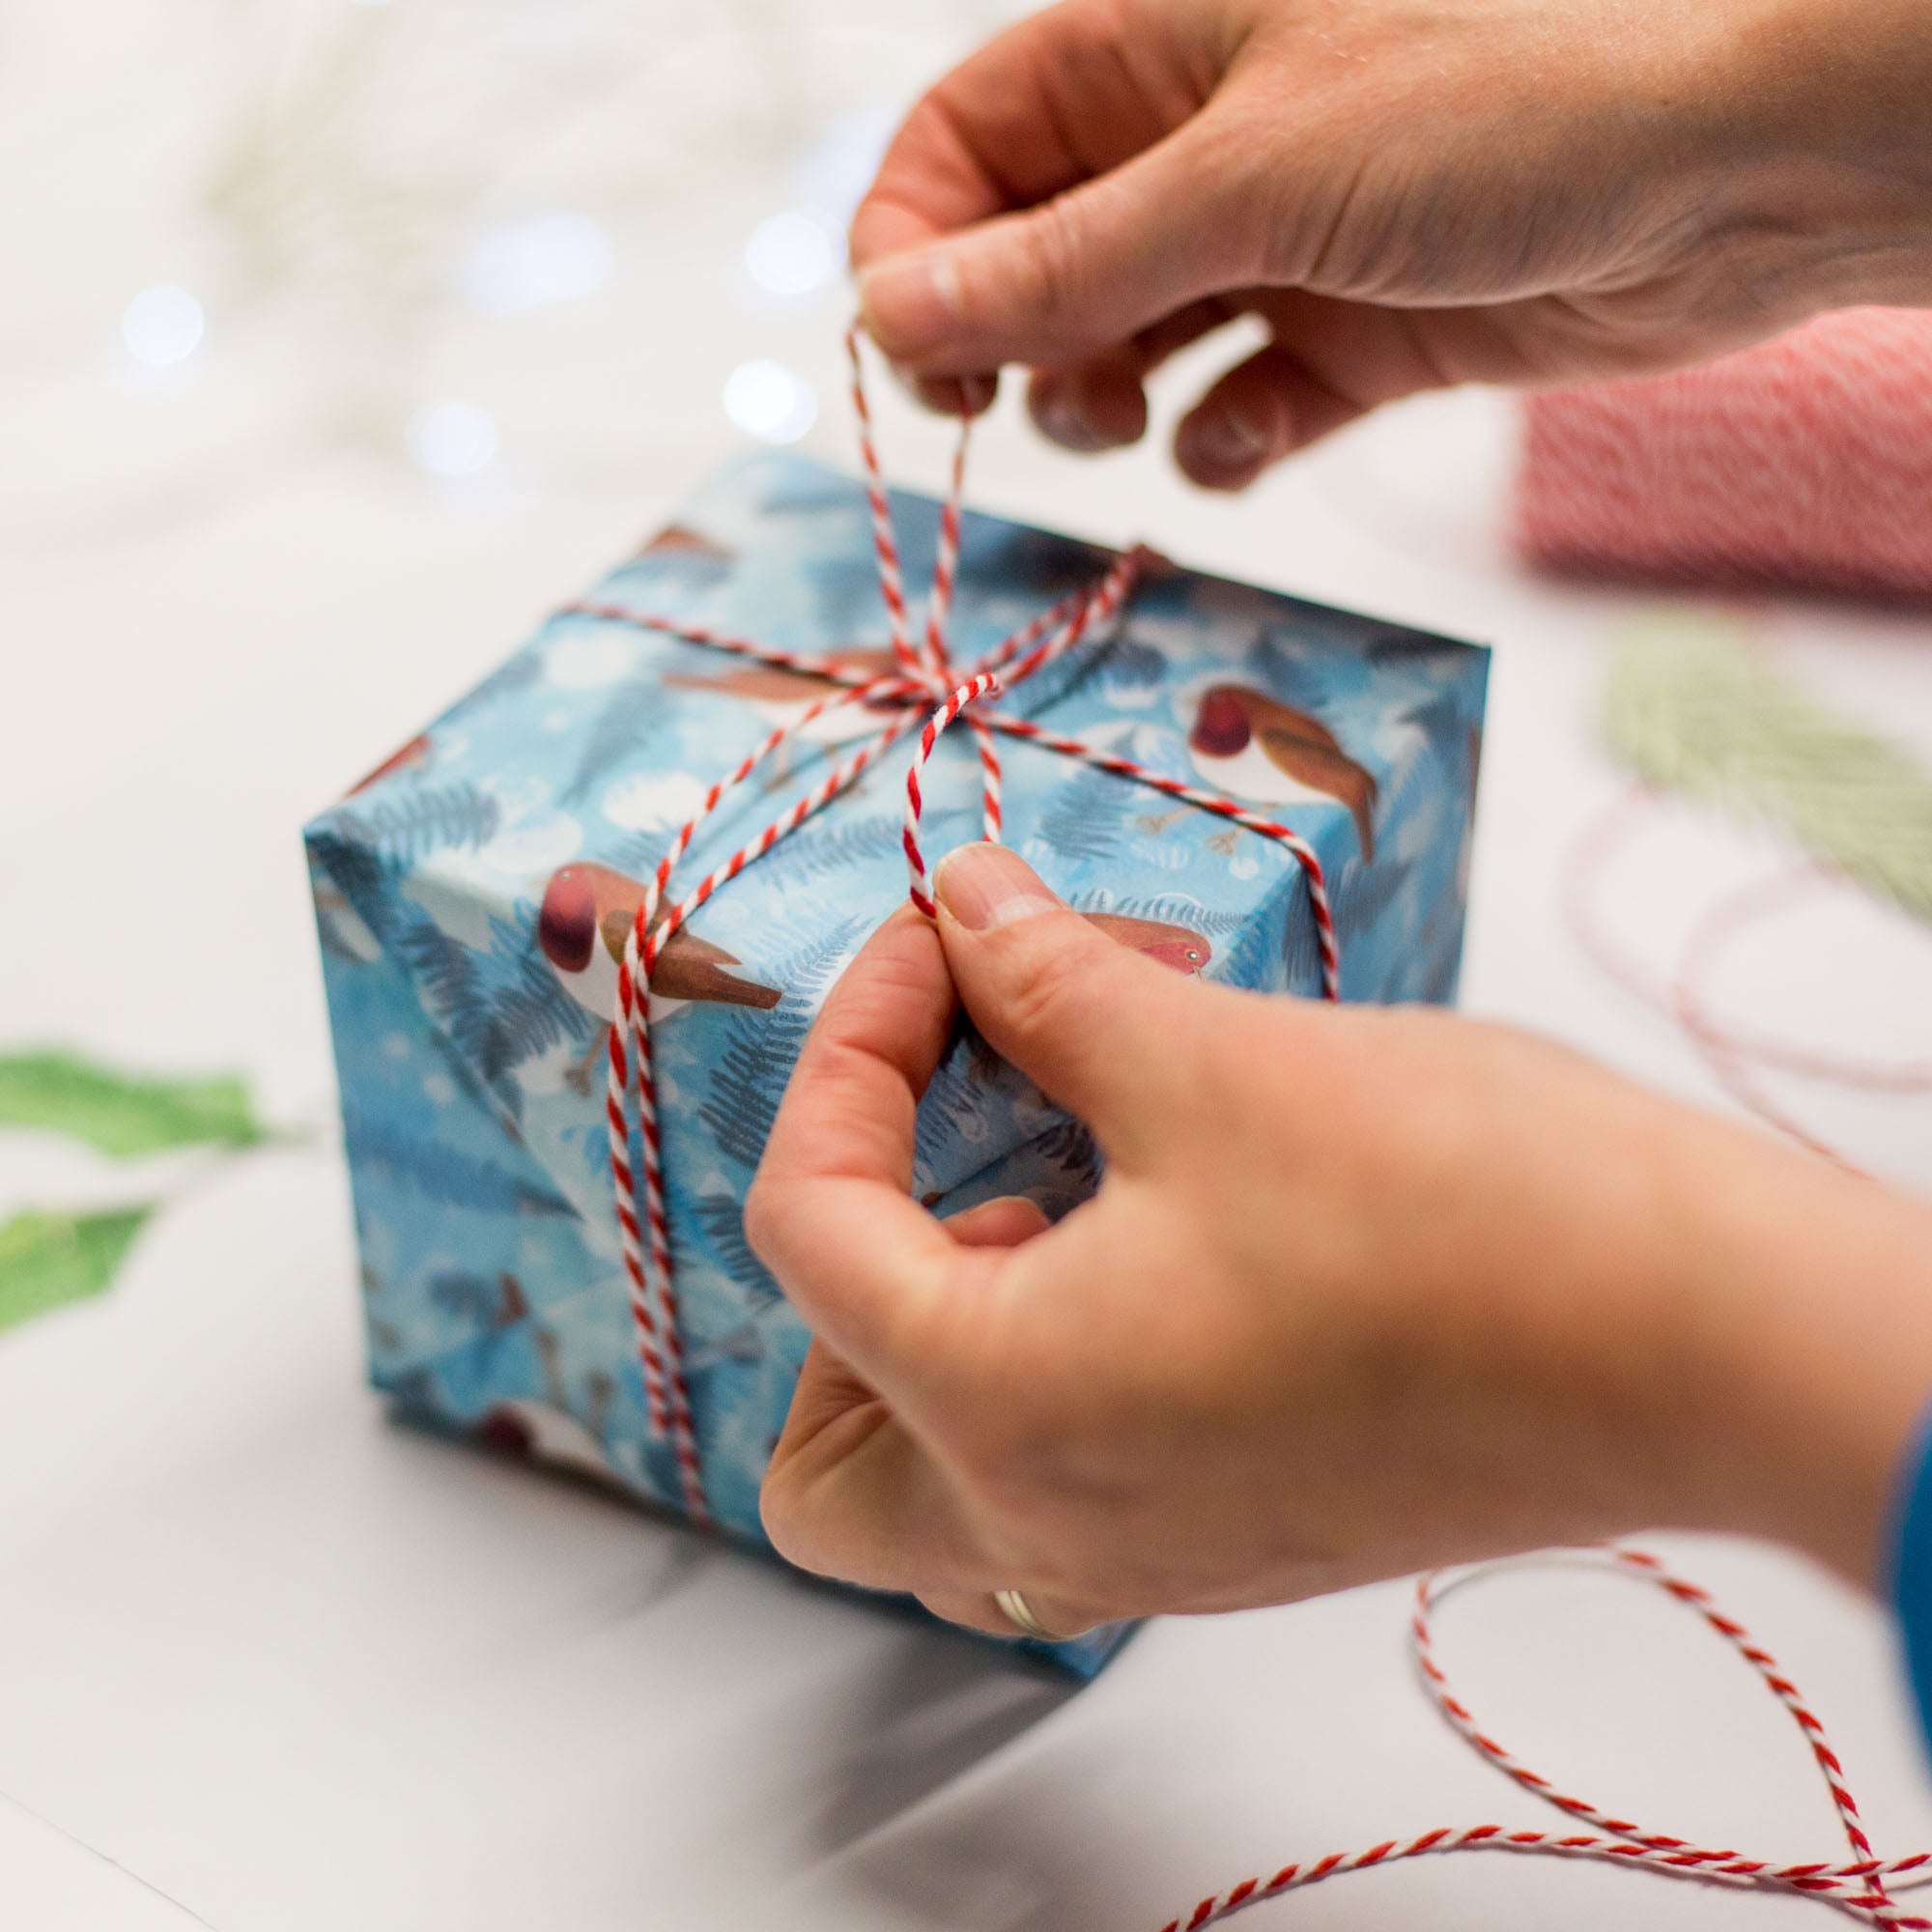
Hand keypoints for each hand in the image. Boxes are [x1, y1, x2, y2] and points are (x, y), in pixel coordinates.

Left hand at [746, 843, 1931, 1637]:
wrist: (1711, 1338)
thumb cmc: (1467, 1212)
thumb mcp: (1206, 1060)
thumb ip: (1041, 980)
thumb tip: (962, 906)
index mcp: (999, 1411)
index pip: (808, 1226)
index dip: (851, 1045)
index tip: (940, 944)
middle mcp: (1054, 1516)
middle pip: (822, 1455)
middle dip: (853, 1270)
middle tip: (955, 1137)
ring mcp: (1152, 1545)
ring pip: (940, 1474)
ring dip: (949, 1311)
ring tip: (1068, 1162)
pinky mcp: (1238, 1527)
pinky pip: (1064, 1462)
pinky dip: (1055, 1341)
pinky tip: (1162, 1210)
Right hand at [852, 0, 1931, 485]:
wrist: (1747, 167)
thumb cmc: (1513, 95)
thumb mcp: (1253, 178)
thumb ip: (1064, 265)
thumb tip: (889, 314)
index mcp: (1157, 43)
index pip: (969, 143)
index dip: (918, 242)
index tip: (911, 349)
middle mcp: (1208, 141)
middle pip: (1034, 254)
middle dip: (1010, 339)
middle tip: (1015, 404)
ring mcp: (1283, 241)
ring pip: (1128, 341)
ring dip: (1106, 397)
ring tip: (1140, 413)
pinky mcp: (1356, 332)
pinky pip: (1240, 404)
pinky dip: (1226, 439)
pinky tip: (1255, 436)